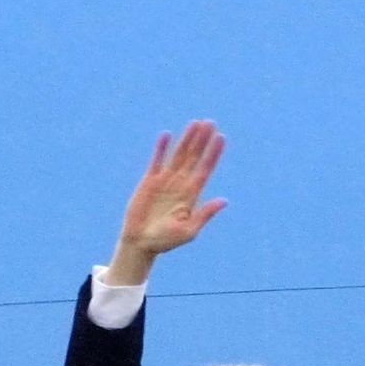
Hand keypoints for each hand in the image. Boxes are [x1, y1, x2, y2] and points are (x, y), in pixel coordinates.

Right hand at [104, 120, 227, 284]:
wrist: (140, 243)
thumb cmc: (165, 241)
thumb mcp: (189, 231)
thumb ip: (204, 214)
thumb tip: (224, 201)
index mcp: (192, 195)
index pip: (205, 168)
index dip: (213, 153)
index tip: (221, 138)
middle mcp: (181, 184)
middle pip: (194, 157)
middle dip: (202, 140)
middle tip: (210, 122)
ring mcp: (165, 180)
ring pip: (178, 155)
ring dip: (187, 139)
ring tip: (195, 123)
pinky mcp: (149, 181)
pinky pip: (156, 161)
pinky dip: (161, 149)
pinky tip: (167, 135)